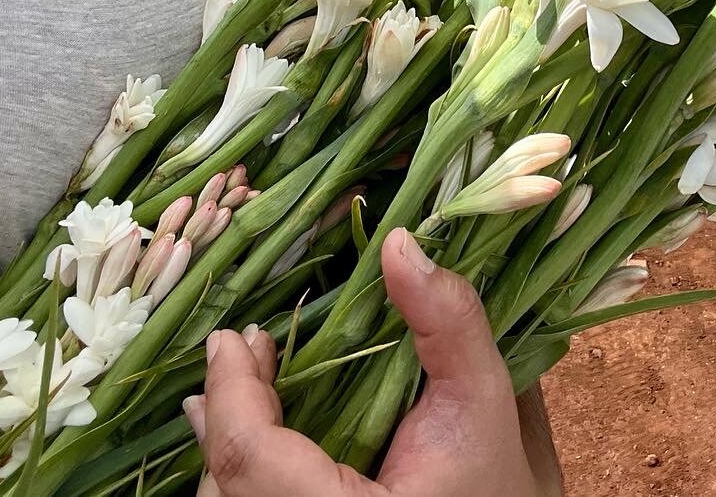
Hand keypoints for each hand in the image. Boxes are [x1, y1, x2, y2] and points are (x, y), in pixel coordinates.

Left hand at [184, 228, 562, 496]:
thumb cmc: (491, 473)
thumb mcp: (481, 393)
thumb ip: (446, 321)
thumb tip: (398, 244)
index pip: (250, 458)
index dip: (231, 393)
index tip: (234, 338)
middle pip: (226, 486)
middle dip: (223, 414)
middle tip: (245, 350)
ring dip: (226, 446)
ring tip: (240, 387)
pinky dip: (241, 474)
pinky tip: (253, 439)